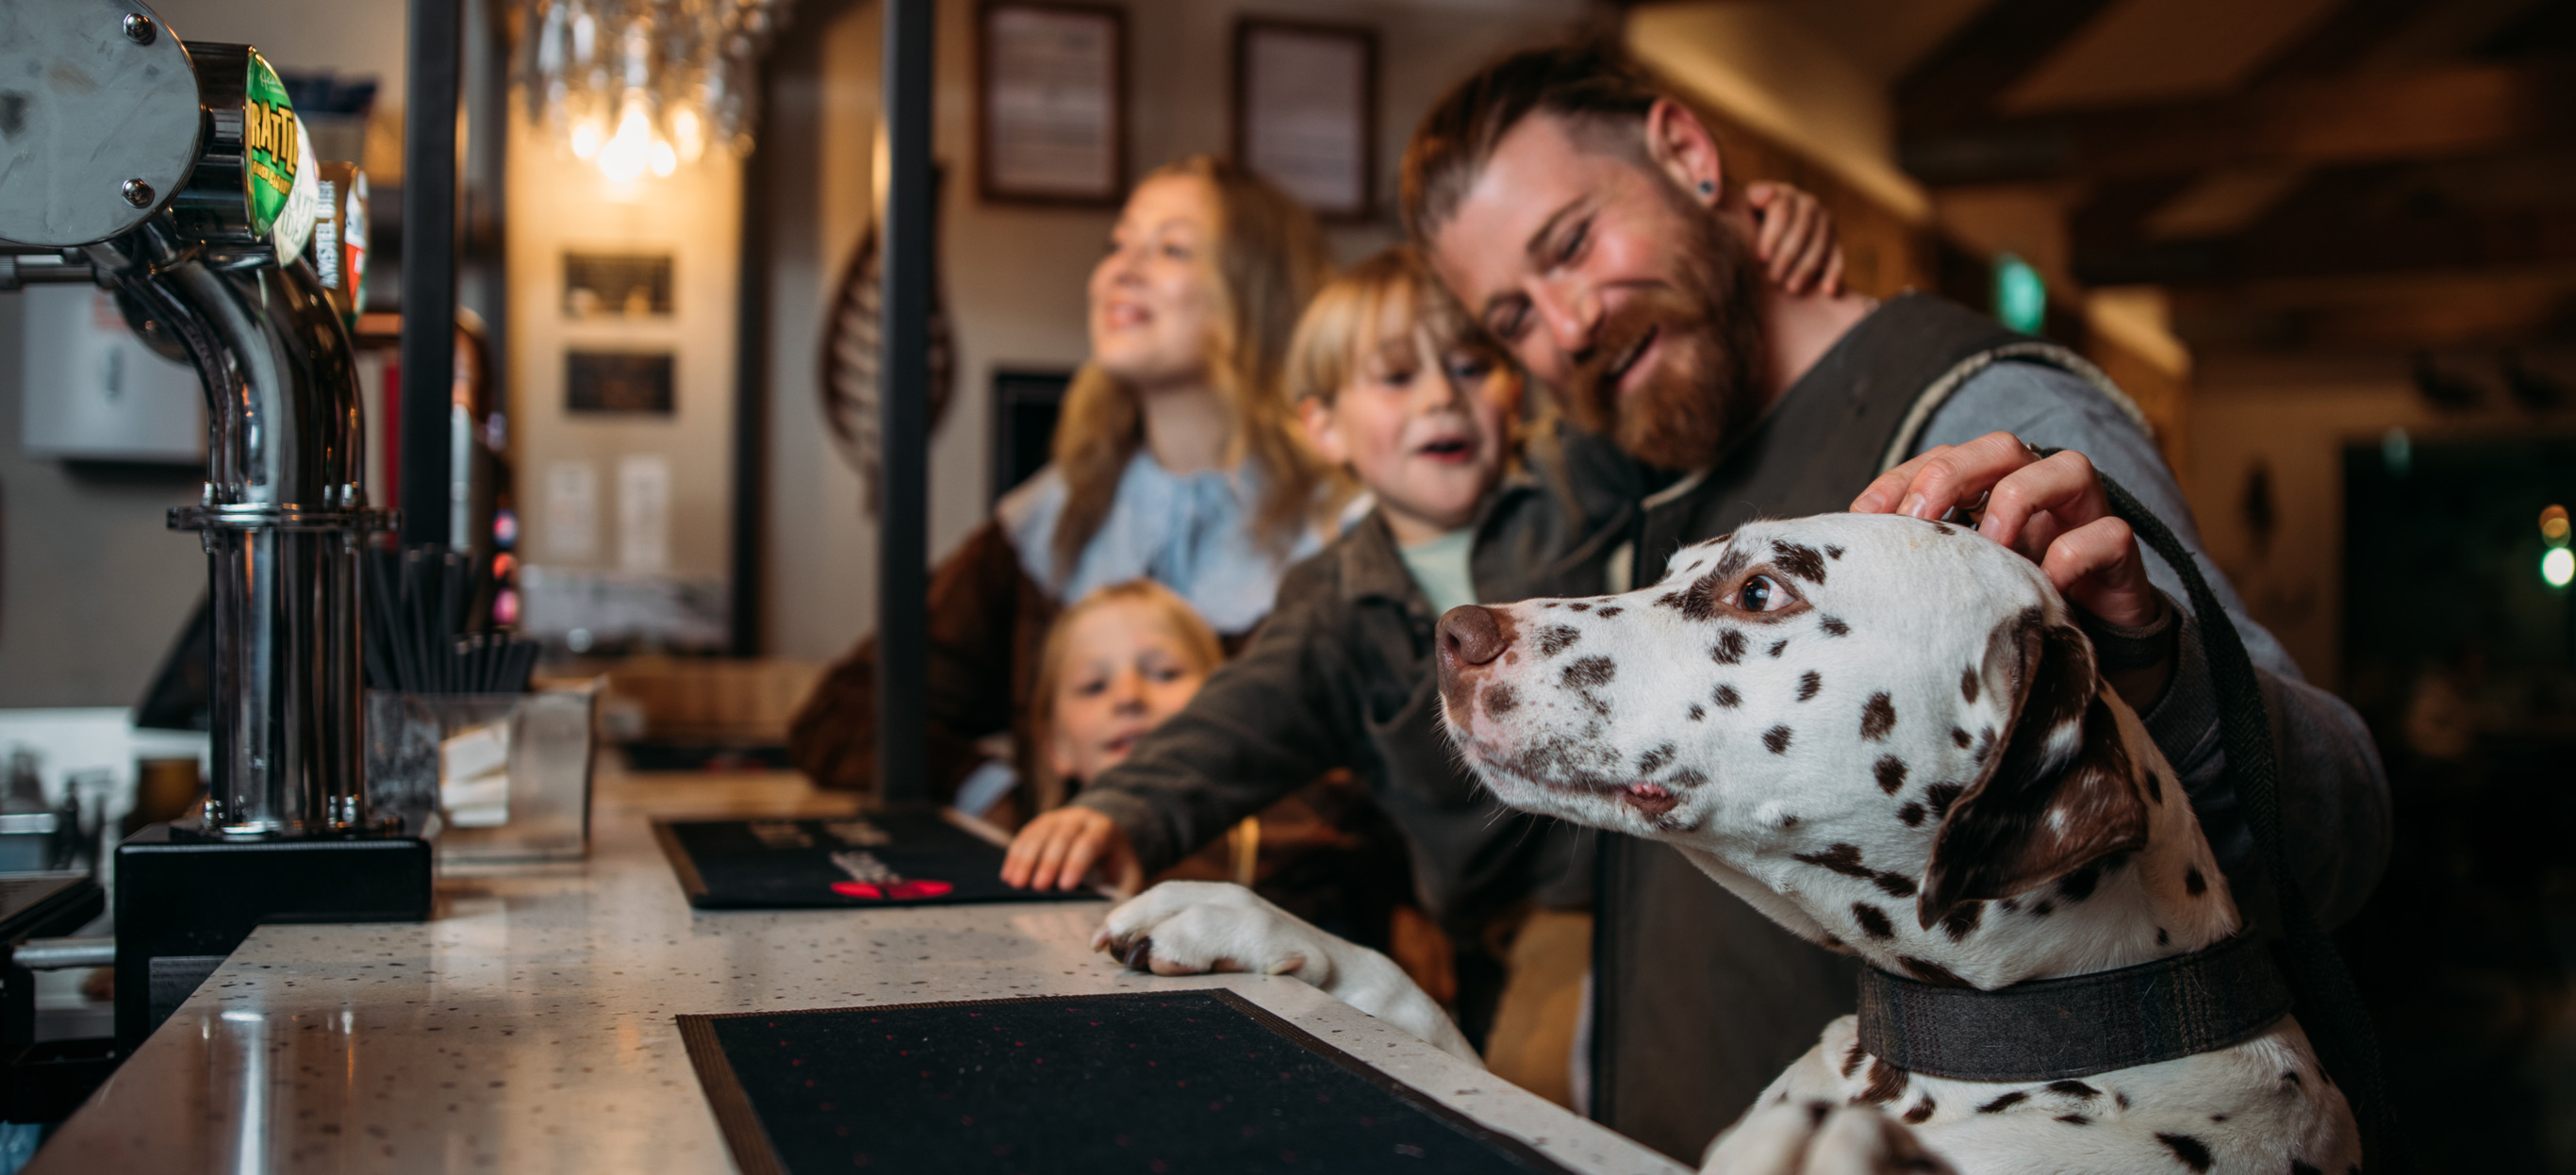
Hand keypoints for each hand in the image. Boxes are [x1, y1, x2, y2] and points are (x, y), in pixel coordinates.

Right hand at [1000, 805, 1142, 894]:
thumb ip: (1120, 898)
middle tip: (1037, 888)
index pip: (1090, 843)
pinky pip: (1026, 835)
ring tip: (1016, 883)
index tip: (1065, 886)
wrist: (1105, 837)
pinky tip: (1007, 874)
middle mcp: (1081, 819)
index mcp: (1105, 830)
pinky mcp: (1042, 823)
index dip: (1076, 863)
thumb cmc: (1116, 864)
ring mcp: (1059, 818)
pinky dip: (1015, 854)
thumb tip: (1104, 930)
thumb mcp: (1128, 877)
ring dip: (1026, 858)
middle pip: (1062, 836)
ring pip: (1040, 833)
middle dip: (1048, 862)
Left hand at [1746, 181, 1844, 296]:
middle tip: (1773, 278)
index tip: (1761, 258)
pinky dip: (1834, 273)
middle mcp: (1807, 203)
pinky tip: (1828, 290)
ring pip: (1820, 242)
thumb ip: (1751, 201)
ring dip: (1807, 267)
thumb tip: (1765, 195)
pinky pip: (1838, 255)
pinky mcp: (1835, 239)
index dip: (1772, 235)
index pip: (1782, 210)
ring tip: (1791, 288)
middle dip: (1788, 255)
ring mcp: (1824, 220)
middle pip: (1802, 228)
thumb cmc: (1748, 225)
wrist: (1769, 237)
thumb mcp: (1744, 211)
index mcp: (1783, 194)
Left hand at [1850, 432, 2163, 630]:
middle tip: (1920, 518)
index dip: (1900, 479)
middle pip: (2001, 447)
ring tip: (1990, 545)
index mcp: (1989, 493)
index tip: (1864, 517)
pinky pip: (2107, 534)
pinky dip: (2074, 554)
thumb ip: (1918, 563)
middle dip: (1953, 473)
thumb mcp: (1952, 582)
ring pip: (2067, 467)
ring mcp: (2083, 517)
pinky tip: (2045, 585)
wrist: (2087, 654)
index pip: (1941, 460)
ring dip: (2018, 499)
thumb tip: (1850, 562)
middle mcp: (2037, 491)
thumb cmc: (2006, 607)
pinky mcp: (2119, 554)